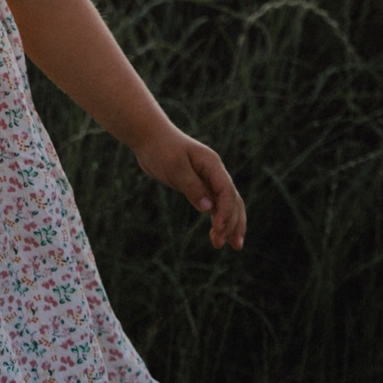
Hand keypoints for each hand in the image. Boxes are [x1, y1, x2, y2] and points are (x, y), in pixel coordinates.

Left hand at [133, 126, 246, 249]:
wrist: (149, 137)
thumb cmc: (161, 149)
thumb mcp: (174, 167)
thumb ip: (192, 186)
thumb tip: (209, 209)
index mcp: (212, 165)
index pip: (227, 192)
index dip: (226, 212)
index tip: (218, 229)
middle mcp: (215, 173)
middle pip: (233, 201)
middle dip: (233, 223)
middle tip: (230, 245)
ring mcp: (209, 179)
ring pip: (227, 205)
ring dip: (229, 225)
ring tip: (226, 245)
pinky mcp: (199, 186)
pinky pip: (215, 206)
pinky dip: (217, 220)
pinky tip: (215, 235)